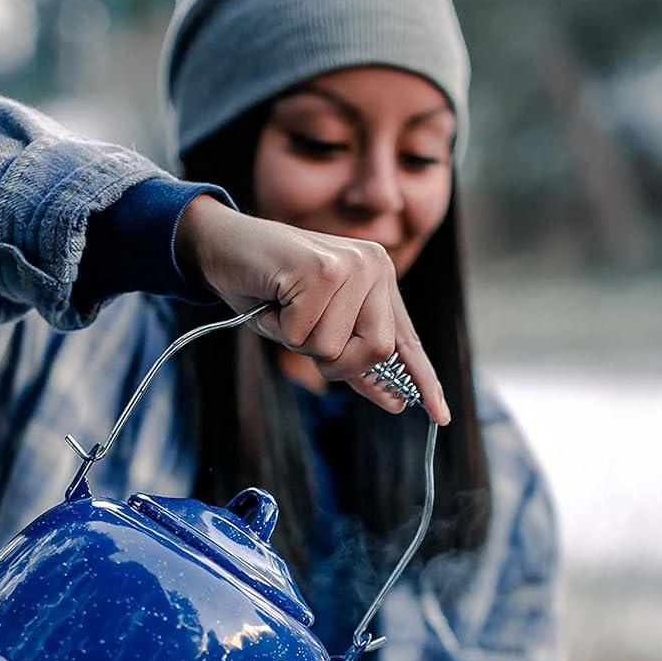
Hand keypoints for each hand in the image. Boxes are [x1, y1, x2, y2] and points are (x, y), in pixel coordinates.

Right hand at [174, 196, 449, 423]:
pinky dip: (278, 327)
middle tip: (302, 332)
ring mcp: (350, 263)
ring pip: (334, 347)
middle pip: (376, 352)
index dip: (422, 380)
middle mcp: (374, 265)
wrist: (222, 246)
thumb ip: (355, 360)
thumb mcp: (316, 330)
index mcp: (379, 279)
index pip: (405, 341)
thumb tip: (396, 401)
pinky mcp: (321, 268)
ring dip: (298, 341)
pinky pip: (304, 334)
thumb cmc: (268, 289)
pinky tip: (272, 298)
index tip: (439, 414)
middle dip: (335, 362)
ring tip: (284, 308)